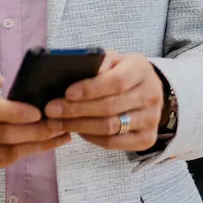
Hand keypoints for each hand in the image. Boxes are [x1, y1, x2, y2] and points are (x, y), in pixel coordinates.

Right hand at [0, 59, 70, 176]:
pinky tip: (42, 144)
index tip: (37, 111)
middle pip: (2, 133)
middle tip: (57, 122)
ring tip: (58, 133)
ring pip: (8, 151)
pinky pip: (5, 161)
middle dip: (35, 130)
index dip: (13, 112)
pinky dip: (26, 153)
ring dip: (37, 144)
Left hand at [45, 52, 163, 151]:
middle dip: (76, 110)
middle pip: (110, 107)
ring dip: (79, 126)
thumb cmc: (120, 71)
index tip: (66, 93)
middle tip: (51, 110)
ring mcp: (151, 119)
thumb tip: (70, 75)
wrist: (147, 89)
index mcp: (141, 70)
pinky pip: (114, 143)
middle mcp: (151, 95)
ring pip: (110, 127)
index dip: (90, 89)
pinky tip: (76, 131)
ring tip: (56, 123)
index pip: (116, 82)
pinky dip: (91, 138)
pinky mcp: (147, 138)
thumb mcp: (111, 59)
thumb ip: (95, 64)